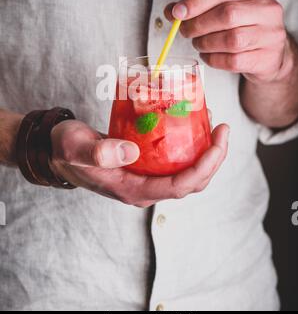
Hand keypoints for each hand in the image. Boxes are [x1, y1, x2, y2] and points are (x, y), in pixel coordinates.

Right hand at [50, 119, 228, 207]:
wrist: (58, 150)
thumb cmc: (67, 149)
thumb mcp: (78, 148)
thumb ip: (100, 152)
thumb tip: (131, 152)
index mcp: (134, 190)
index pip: (180, 186)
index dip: (205, 167)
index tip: (218, 141)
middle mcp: (145, 188)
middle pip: (191, 182)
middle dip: (214, 159)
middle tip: (223, 129)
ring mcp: (147, 177)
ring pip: (187, 172)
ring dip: (206, 153)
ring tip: (214, 125)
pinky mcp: (146, 164)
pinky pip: (176, 160)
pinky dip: (190, 145)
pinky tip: (192, 123)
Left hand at [165, 0, 289, 83]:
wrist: (269, 54)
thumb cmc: (243, 26)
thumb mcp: (225, 7)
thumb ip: (199, 5)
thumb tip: (172, 11)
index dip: (197, 1)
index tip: (177, 12)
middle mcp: (269, 9)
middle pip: (227, 14)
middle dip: (198, 24)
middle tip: (185, 31)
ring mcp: (271, 35)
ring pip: (231, 40)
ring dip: (205, 43)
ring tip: (198, 43)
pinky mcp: (266, 59)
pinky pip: (233, 61)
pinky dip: (213, 59)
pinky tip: (207, 55)